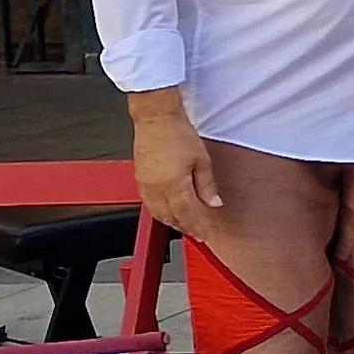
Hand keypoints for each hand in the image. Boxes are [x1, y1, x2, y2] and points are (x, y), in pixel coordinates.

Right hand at [129, 107, 220, 241]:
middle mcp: (155, 187)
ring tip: (183, 225)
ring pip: (156, 212)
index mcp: (173, 184)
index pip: (186, 215)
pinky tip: (167, 210)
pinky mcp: (139, 178)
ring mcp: (144, 183)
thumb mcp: (202, 160)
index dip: (196, 227)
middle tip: (196, 232)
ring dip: (170, 221)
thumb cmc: (177, 133)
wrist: (156, 118)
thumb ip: (207, 186)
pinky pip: (148, 202)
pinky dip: (159, 211)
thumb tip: (214, 203)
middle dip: (184, 227)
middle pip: (170, 217)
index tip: (204, 235)